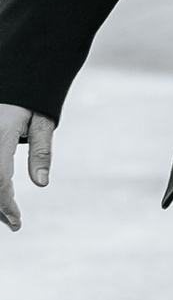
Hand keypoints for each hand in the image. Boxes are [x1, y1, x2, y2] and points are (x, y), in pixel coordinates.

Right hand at [0, 102, 55, 233]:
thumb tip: (41, 183)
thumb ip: (41, 151)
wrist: (17, 75)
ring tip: (8, 216)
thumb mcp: (42, 120)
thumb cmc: (32, 97)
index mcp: (2, 133)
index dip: (4, 202)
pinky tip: (2, 197)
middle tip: (15, 224)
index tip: (17, 219)